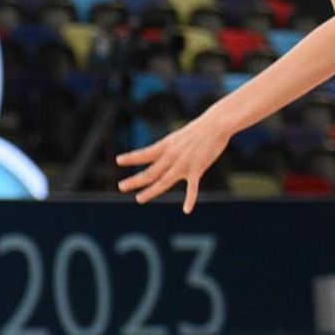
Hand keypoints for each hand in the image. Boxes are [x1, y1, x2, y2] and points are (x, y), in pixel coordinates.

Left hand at [115, 112, 230, 213]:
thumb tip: (159, 155)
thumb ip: (169, 149)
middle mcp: (172, 156)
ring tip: (139, 199)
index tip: (118, 160)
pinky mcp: (197, 169)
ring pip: (164, 181)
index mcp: (167, 145)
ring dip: (151, 191)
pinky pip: (193, 188)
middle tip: (121, 186)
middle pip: (150, 171)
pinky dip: (190, 199)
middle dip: (135, 180)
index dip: (131, 157)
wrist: (216, 124)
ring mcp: (184, 164)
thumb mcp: (178, 137)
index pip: (145, 153)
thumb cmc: (198, 130)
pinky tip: (187, 210)